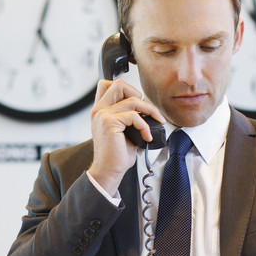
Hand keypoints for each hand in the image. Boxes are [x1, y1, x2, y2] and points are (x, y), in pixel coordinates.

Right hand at [87, 78, 164, 194]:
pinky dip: (145, 126)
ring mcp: (103, 116)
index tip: (137, 102)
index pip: (107, 84)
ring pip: (132, 100)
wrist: (109, 171)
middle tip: (145, 110)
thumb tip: (146, 108)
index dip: (125, 88)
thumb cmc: (116, 154)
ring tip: (157, 121)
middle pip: (119, 84)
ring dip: (150, 110)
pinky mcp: (110, 123)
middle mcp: (99, 110)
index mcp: (100, 110)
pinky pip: (134, 116)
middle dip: (137, 93)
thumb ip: (127, 116)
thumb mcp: (122, 130)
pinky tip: (147, 136)